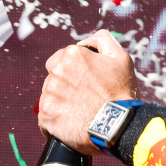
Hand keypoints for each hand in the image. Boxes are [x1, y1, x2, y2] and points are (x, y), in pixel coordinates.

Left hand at [37, 30, 138, 154]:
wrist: (120, 125)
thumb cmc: (121, 93)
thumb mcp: (120, 57)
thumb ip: (102, 40)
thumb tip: (86, 41)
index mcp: (71, 55)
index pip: (59, 59)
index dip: (72, 72)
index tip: (83, 84)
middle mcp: (57, 71)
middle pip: (53, 78)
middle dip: (65, 87)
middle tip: (82, 99)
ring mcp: (49, 93)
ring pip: (49, 97)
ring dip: (60, 104)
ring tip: (78, 113)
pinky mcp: (46, 114)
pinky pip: (44, 118)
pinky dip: (54, 122)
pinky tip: (69, 125)